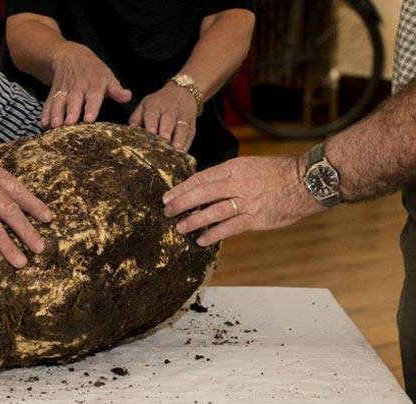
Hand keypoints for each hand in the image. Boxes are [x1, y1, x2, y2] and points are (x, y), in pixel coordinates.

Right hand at [43, 42, 131, 127]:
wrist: (71, 56)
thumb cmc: (94, 71)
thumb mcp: (108, 77)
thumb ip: (117, 90)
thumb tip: (128, 96)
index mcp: (94, 84)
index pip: (93, 96)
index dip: (91, 107)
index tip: (89, 119)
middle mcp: (78, 86)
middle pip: (74, 100)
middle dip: (71, 112)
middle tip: (69, 124)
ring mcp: (64, 89)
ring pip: (59, 101)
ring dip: (56, 113)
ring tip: (54, 126)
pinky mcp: (54, 92)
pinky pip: (49, 102)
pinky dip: (45, 112)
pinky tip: (43, 123)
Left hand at [129, 82, 196, 150]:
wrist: (182, 92)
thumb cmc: (158, 103)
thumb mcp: (144, 106)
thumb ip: (135, 119)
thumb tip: (128, 132)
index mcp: (154, 107)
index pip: (152, 116)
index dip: (151, 127)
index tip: (149, 136)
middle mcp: (169, 111)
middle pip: (167, 123)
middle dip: (165, 135)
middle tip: (161, 147)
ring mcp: (182, 118)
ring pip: (181, 129)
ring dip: (179, 140)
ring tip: (176, 151)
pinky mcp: (191, 126)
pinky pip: (189, 136)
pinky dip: (186, 145)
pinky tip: (182, 154)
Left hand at [162, 156, 324, 245]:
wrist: (306, 181)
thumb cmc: (277, 173)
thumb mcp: (249, 166)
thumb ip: (228, 176)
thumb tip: (204, 188)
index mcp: (234, 167)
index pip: (201, 178)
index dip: (182, 188)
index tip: (168, 196)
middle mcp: (237, 183)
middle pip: (202, 193)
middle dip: (182, 203)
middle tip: (166, 211)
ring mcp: (247, 201)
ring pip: (213, 211)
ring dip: (194, 220)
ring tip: (180, 227)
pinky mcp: (256, 218)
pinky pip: (230, 228)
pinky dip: (213, 234)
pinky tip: (201, 240)